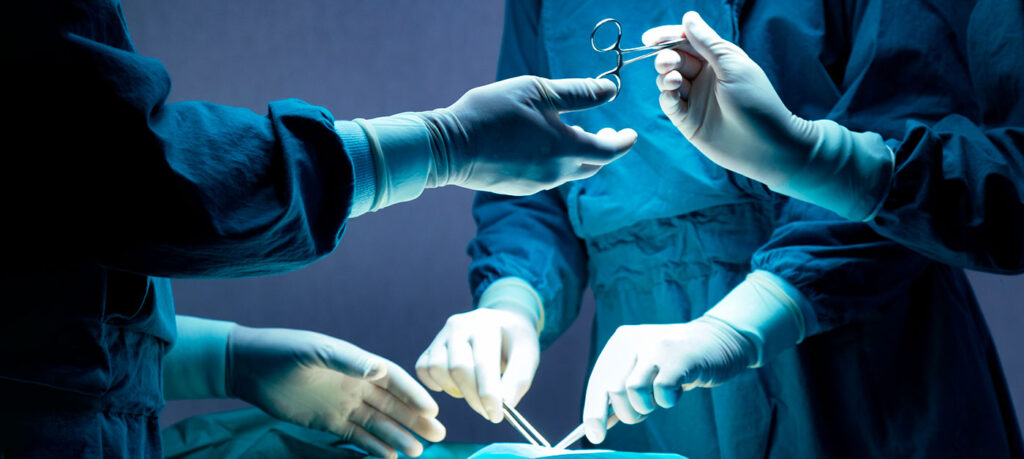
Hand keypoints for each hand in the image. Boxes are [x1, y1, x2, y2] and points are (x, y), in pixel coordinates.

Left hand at [227, 326, 445, 458]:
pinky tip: (391, 457)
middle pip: (392, 404)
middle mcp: (356, 384)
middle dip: (416, 419)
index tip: (433, 410)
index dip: (414, 395)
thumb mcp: (315, 351)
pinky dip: (374, 446)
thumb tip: (379, 370)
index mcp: (357, 364)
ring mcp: (343, 404)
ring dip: (399, 436)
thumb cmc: (283, 351)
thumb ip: (347, 360)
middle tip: (439, 435)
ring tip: (418, 451)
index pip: (393, 380)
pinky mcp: (327, 421)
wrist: (249, 367)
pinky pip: (356, 436)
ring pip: (378, 423)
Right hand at [415, 308, 540, 422]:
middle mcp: (460, 325)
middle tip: (489, 413)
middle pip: (458, 368)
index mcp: (486, 324)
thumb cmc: (515, 343)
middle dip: (474, 397)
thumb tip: (505, 404)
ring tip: (474, 392)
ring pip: (436, 368)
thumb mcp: (528, 356)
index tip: (496, 416)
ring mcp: (442, 334)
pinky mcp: (431, 346)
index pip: (483, 362)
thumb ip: (518, 379)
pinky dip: (435, 384)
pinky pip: (422, 369)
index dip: (488, 393)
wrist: (502, 324)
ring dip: (455, 390)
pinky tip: (455, 386)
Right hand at [426, 76, 637, 194]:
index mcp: (566, 148)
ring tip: (570, 132)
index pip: (609, 151)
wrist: (449, 147)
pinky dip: (554, 161)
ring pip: (569, 171)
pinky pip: (548, 175)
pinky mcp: (520, 187)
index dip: (623, 141)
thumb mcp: (538, 91)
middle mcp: (556, 172)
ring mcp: (537, 184)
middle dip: (603, 148)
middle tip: (605, 130)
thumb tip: (612, 91)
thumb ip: (578, 93)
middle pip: (592, 165)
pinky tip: (540, 145)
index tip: (630, 133)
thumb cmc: (493, 112)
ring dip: (576, 154)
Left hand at [582, 317, 754, 443]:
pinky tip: (677, 391)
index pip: (598, 382)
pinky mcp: (679, 357)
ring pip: (633, 390)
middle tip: (644, 412)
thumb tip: (597, 426)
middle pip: (612, 389)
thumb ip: (621, 393)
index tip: (595, 436)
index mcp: (620, 342)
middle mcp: (633, 339)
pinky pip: (662, 392)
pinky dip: (668, 400)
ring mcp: (656, 346)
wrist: (717, 340)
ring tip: (661, 398)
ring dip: (647, 407)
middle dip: (627, 412)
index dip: (593, 412)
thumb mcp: (643, 371)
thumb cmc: (676, 363)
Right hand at [643, 12, 818, 189]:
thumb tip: (688, 17)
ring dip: (665, 77)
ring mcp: (694, 99)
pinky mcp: (686, 120)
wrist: (766, 146)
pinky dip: (666, 96)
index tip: (650, 38)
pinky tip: (672, 94)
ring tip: (674, 81)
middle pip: (674, 60)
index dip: (667, 37)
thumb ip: (707, 43)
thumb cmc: (756, 102)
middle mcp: (703, 77)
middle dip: (666, 58)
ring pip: (667, 81)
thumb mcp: (732, 66)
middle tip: (667, 64)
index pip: (686, 41)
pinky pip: (668, 103)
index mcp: (717, 59)